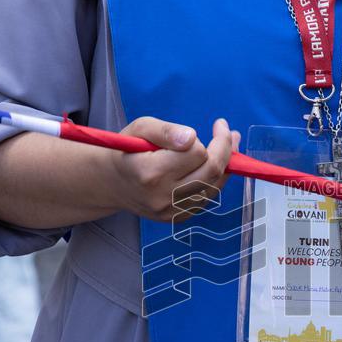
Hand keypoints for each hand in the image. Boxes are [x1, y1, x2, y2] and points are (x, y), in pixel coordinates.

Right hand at [112, 117, 239, 222]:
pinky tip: (214, 164)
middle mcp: (163, 196)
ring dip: (225, 164)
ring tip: (229, 144)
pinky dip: (216, 179)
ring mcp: (171, 211)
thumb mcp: (140, 128)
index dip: (204, 138)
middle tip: (229, 131)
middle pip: (211, 171)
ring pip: (214, 186)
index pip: (196, 153)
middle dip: (224, 148)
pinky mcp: (178, 217)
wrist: (112, 182)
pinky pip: (208, 197)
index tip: (214, 124)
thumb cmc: (128, 150)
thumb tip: (191, 137)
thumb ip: (165, 130)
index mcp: (151, 172)